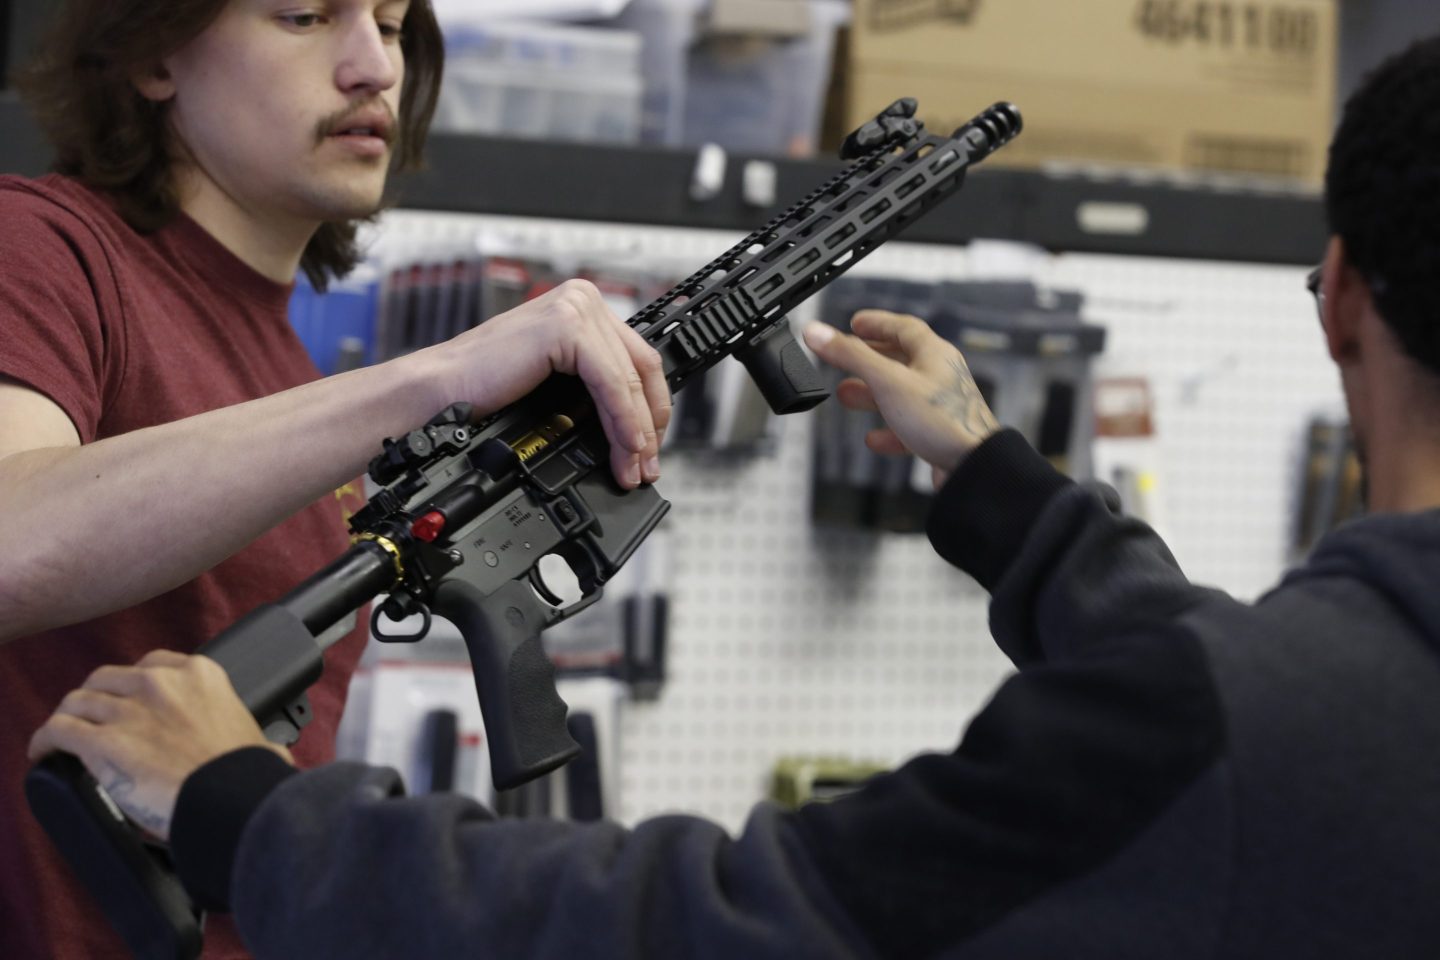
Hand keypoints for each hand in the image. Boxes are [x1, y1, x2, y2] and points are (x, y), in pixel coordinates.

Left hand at [27, 650, 288, 841]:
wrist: (231, 798)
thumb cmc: (246, 774)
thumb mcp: (257, 735)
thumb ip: (257, 736)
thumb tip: (275, 756)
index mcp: (200, 675)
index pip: (151, 665)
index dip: (133, 683)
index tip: (130, 699)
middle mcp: (160, 685)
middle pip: (107, 678)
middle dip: (96, 697)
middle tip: (93, 719)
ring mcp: (128, 711)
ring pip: (77, 702)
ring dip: (67, 718)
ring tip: (61, 735)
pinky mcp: (102, 743)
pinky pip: (58, 731)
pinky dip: (45, 740)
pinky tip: (43, 750)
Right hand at [427, 280, 671, 489]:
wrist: (442, 392)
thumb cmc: (487, 390)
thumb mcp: (558, 387)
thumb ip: (595, 391)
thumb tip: (636, 430)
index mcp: (581, 308)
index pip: (639, 358)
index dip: (652, 407)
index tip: (650, 448)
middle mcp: (582, 299)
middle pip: (643, 367)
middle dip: (650, 423)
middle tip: (647, 465)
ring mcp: (575, 308)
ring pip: (630, 378)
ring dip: (637, 431)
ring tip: (633, 467)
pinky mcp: (565, 326)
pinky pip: (611, 382)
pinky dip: (621, 420)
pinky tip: (623, 447)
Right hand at [803, 310, 998, 486]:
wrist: (973, 466)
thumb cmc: (943, 420)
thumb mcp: (888, 382)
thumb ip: (851, 356)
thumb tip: (818, 333)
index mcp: (934, 354)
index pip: (903, 327)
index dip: (877, 323)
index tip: (855, 324)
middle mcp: (941, 376)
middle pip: (900, 359)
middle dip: (867, 360)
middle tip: (845, 359)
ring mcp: (942, 405)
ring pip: (901, 393)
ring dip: (872, 393)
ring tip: (847, 395)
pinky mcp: (940, 434)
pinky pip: (909, 426)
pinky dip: (887, 429)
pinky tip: (873, 438)